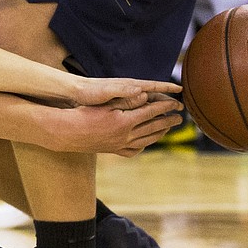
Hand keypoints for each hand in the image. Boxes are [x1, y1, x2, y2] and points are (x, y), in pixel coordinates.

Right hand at [35, 98, 184, 155]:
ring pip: (147, 140)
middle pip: (153, 127)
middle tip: (180, 117)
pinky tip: (147, 142)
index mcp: (126, 122)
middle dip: (168, 121)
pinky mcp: (114, 150)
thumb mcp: (106, 103)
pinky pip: (135, 150)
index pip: (151, 112)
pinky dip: (144, 145)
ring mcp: (121, 145)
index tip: (176, 103)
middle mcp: (126, 136)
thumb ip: (127, 100)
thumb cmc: (84, 113)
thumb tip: (146, 96)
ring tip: (168, 128)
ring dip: (160, 133)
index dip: (165, 107)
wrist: (68, 133)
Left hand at [66, 75, 181, 109]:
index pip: (153, 87)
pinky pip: (137, 111)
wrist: (74, 93)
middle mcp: (128, 91)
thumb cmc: (89, 92)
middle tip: (181, 109)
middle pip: (153, 97)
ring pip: (146, 105)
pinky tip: (147, 123)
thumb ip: (123, 91)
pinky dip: (146, 115)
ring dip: (158, 110)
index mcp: (129, 87)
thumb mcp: (106, 92)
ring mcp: (124, 98)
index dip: (167, 89)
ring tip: (168, 117)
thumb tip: (142, 91)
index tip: (181, 90)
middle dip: (167, 102)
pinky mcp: (118, 105)